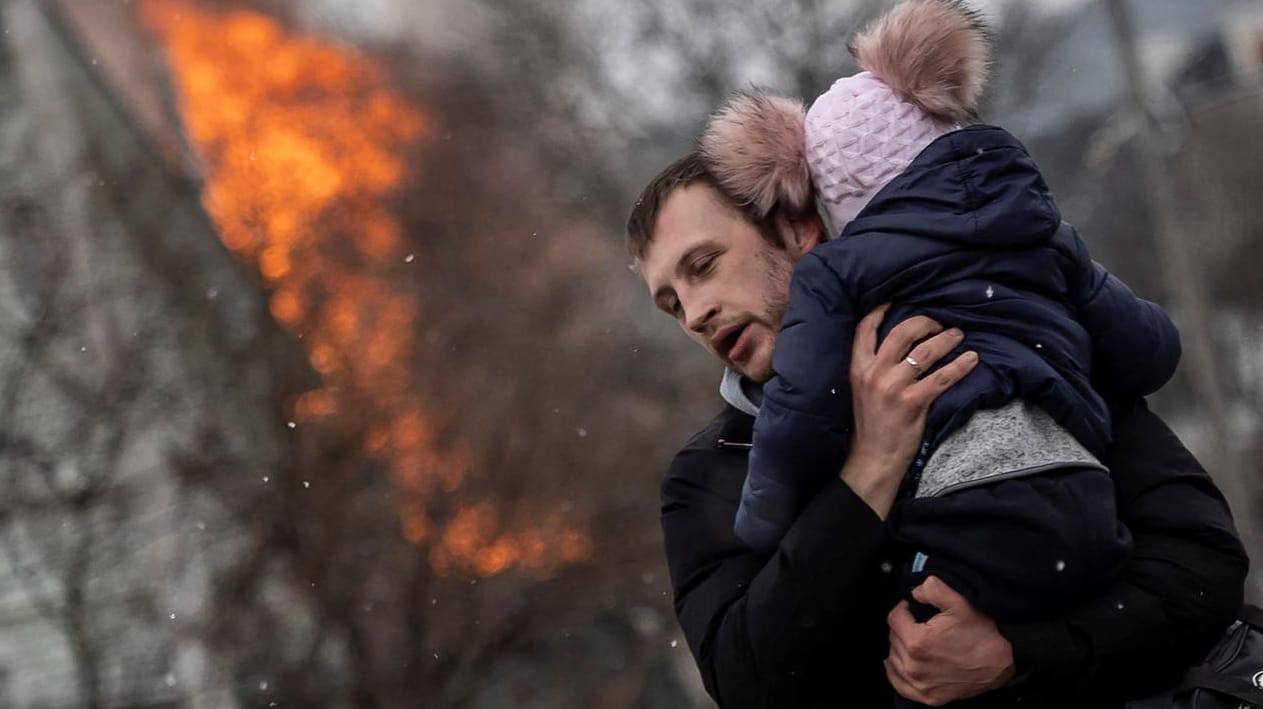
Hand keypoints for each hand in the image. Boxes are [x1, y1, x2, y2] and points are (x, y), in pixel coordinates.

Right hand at [840, 305, 976, 517]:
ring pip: (925, 352)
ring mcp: (893, 388)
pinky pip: (942, 378)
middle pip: (902, 332)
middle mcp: (873, 373)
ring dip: (947, 340)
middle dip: (925, 322)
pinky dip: (960, 366)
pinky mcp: (913, 403)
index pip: (865, 329)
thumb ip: (874, 367)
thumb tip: (900, 346)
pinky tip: (972, 360)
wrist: (872, 459)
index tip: (896, 299)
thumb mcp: (862, 390)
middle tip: (939, 323)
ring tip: (959, 336)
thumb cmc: (870, 425)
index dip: (881, 309)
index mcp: (858, 368)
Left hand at [885, 576, 1015, 704]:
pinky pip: (899, 684)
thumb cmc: (982, 634)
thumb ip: (932, 589)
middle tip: (918, 624)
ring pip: (893, 659)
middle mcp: (914, 666)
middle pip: (893, 638)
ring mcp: (920, 684)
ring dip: (900, 648)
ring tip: (915, 640)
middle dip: (903, 627)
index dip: (903, 608)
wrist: (1002, 662)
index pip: (894, 618)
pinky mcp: (928, 697)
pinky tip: (904, 663)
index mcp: (917, 641)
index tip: (912, 608)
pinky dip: (898, 672)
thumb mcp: (959, 601)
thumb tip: (915, 592)